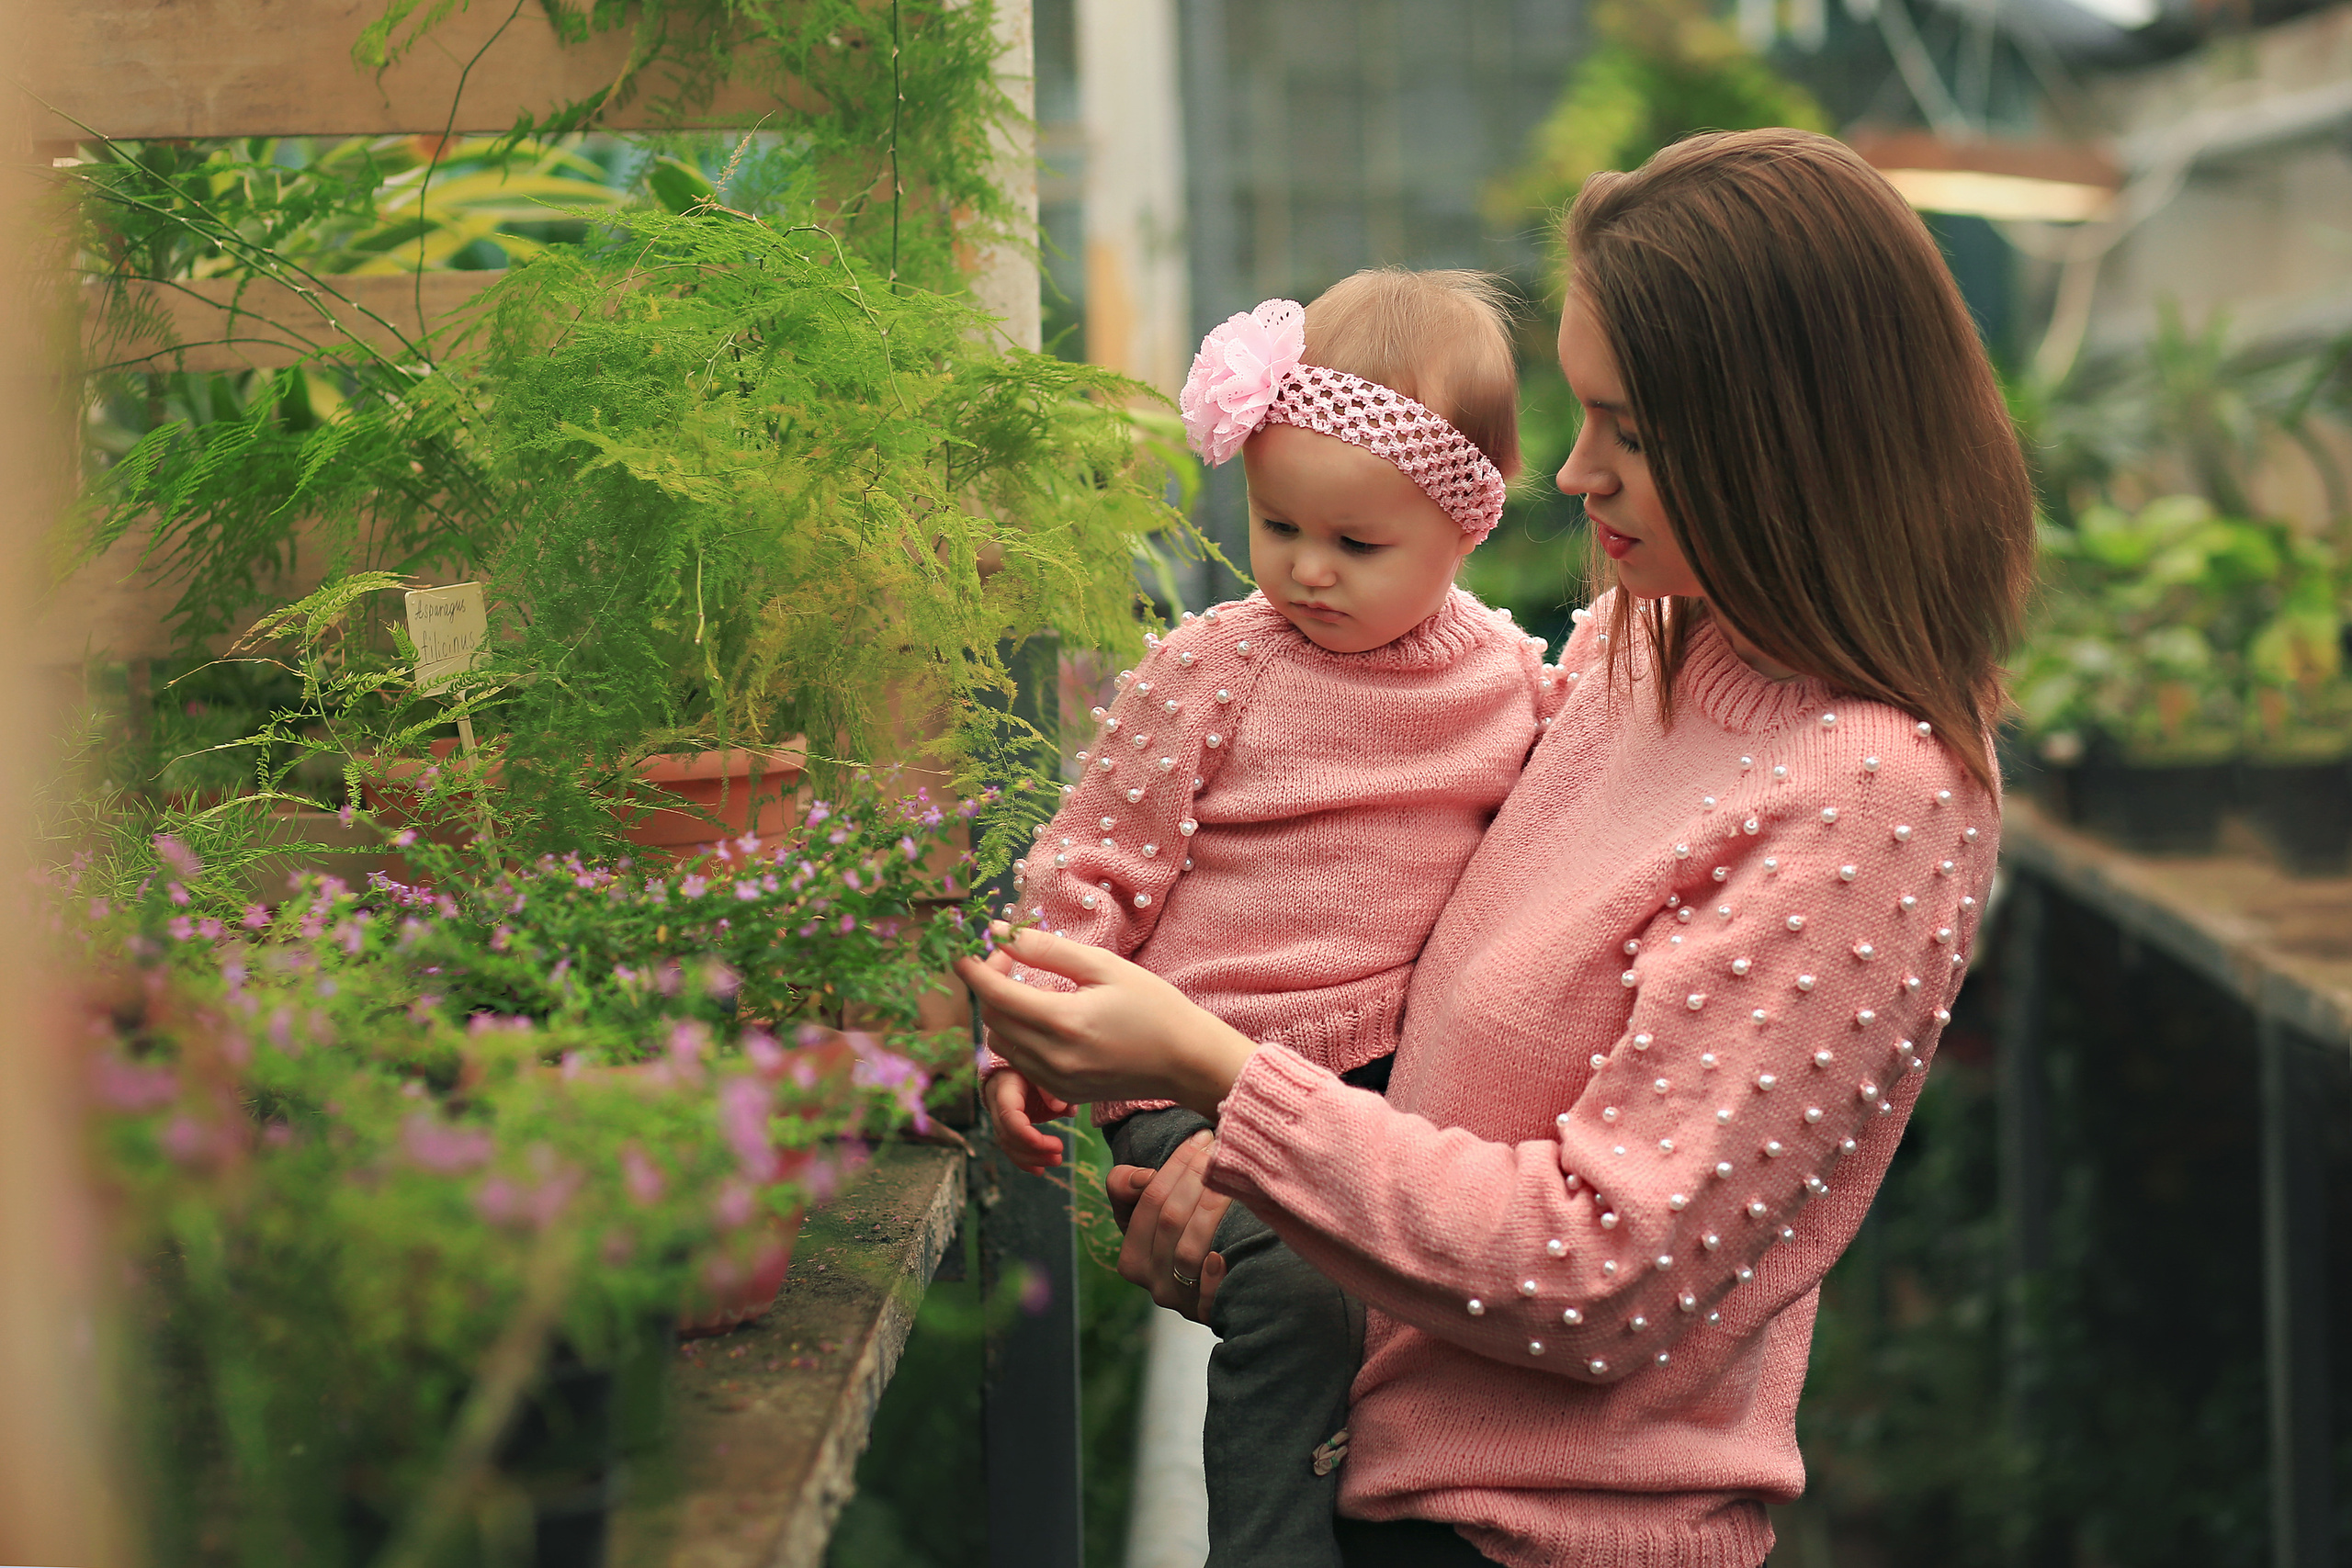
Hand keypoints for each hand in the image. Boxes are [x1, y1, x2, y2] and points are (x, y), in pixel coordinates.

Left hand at [955, 925, 1259, 1117]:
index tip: (963, 950)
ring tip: (1026, 987)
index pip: (995, 995)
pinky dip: (1019, 1038)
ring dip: (1002, 1014)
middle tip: (1010, 959)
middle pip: (992, 1021)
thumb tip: (1000, 932)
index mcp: (1063, 1022)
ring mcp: (1056, 1081)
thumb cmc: (1153, 1006)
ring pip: (1001, 1045)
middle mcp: (1053, 1058)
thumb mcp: (1103, 967)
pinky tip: (1043, 1017)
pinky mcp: (1063, 1093)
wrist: (1187, 1060)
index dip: (973, 970)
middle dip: (990, 987)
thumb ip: (1046, 950)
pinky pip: (1022, 1063)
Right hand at [984, 1067, 1072, 1174]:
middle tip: (1059, 1156)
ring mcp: (997, 1115)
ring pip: (1006, 1144)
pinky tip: (1039, 1170)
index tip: (1055, 1145)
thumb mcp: (1041, 1070)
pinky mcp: (1003, 1124)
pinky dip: (1023, 1159)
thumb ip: (1051, 1087)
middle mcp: (995, 1104)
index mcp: (1004, 1087)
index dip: (1028, 1137)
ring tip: (1055, 1162)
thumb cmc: (1032, 1064)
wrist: (1015, 1062)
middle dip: (1034, 1151)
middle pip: (1007, 1135)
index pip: (1009, 1118)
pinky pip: (1008, 1146)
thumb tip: (1060, 1108)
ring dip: (1030, 1158)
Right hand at [1110, 1131, 1230, 1321]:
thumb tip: (1144, 1179)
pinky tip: (1223, 1252)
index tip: (1200, 1138)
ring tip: (1230, 1179)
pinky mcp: (1208, 1312)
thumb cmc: (1175, 1233)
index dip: (1175, 1166)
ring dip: (1209, 1209)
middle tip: (1219, 1147)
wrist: (1213, 1284)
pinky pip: (1207, 1294)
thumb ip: (1124, 1185)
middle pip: (1170, 1220)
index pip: (1149, 1200)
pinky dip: (1213, 1273)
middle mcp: (1152, 1283)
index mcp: (1131, 1259)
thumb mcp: (1141, 1209)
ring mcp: (1180, 1300)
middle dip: (1195, 1178)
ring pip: (1188, 1248)